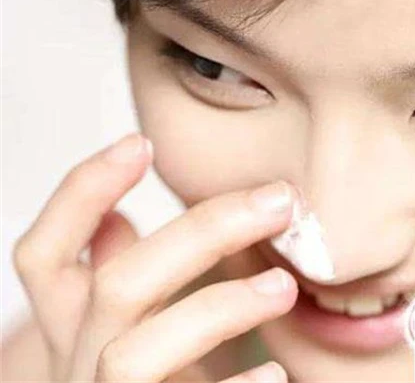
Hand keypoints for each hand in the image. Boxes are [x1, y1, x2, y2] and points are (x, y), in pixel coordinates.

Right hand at [13, 133, 297, 381]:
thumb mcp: (130, 332)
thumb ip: (123, 283)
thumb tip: (117, 222)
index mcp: (73, 333)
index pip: (43, 256)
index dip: (80, 195)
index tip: (139, 143)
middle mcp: (77, 369)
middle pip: (115, 286)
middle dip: (202, 232)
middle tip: (278, 201)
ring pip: (138, 352)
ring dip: (218, 307)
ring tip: (283, 285)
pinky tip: (275, 376)